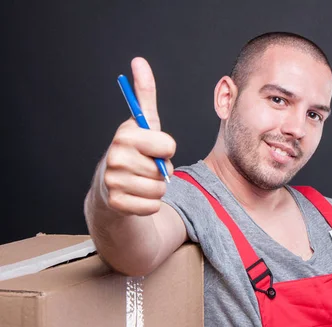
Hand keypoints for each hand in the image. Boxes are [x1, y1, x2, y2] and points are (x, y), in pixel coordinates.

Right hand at [101, 57, 175, 215]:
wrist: (109, 188)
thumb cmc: (133, 152)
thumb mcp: (142, 124)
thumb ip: (144, 95)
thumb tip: (139, 62)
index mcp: (125, 134)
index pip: (169, 146)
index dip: (166, 150)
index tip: (154, 148)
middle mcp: (115, 156)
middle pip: (164, 171)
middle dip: (161, 172)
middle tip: (146, 167)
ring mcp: (113, 181)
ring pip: (159, 190)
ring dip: (156, 188)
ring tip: (141, 181)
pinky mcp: (116, 203)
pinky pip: (152, 206)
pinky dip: (150, 204)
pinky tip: (137, 196)